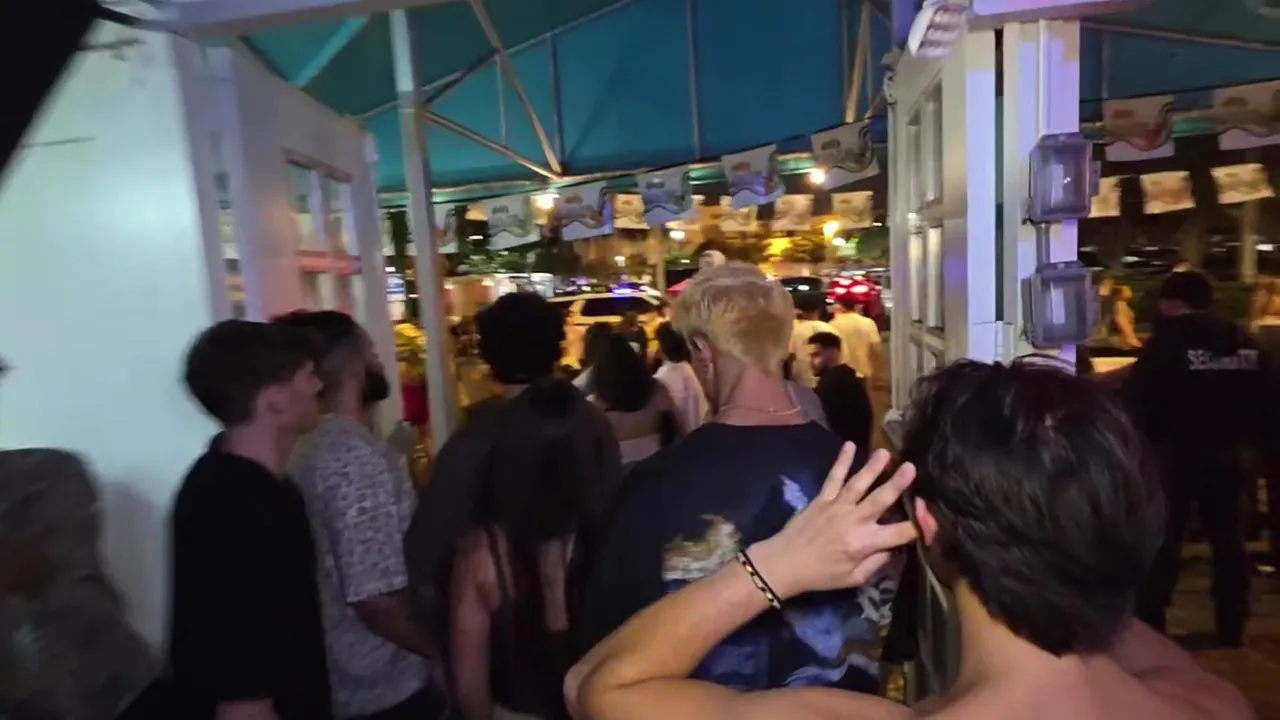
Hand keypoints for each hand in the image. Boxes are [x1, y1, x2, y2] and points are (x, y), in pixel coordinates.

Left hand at [748, 445, 916, 599]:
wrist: (783, 564)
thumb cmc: (821, 575)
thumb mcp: (854, 579)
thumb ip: (877, 562)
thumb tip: (894, 547)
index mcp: (864, 543)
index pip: (899, 532)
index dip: (919, 526)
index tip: (932, 517)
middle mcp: (853, 521)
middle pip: (880, 499)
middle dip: (897, 483)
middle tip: (912, 467)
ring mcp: (836, 506)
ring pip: (858, 483)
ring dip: (872, 467)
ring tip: (886, 452)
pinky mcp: (821, 499)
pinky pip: (833, 477)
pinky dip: (841, 461)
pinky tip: (850, 445)